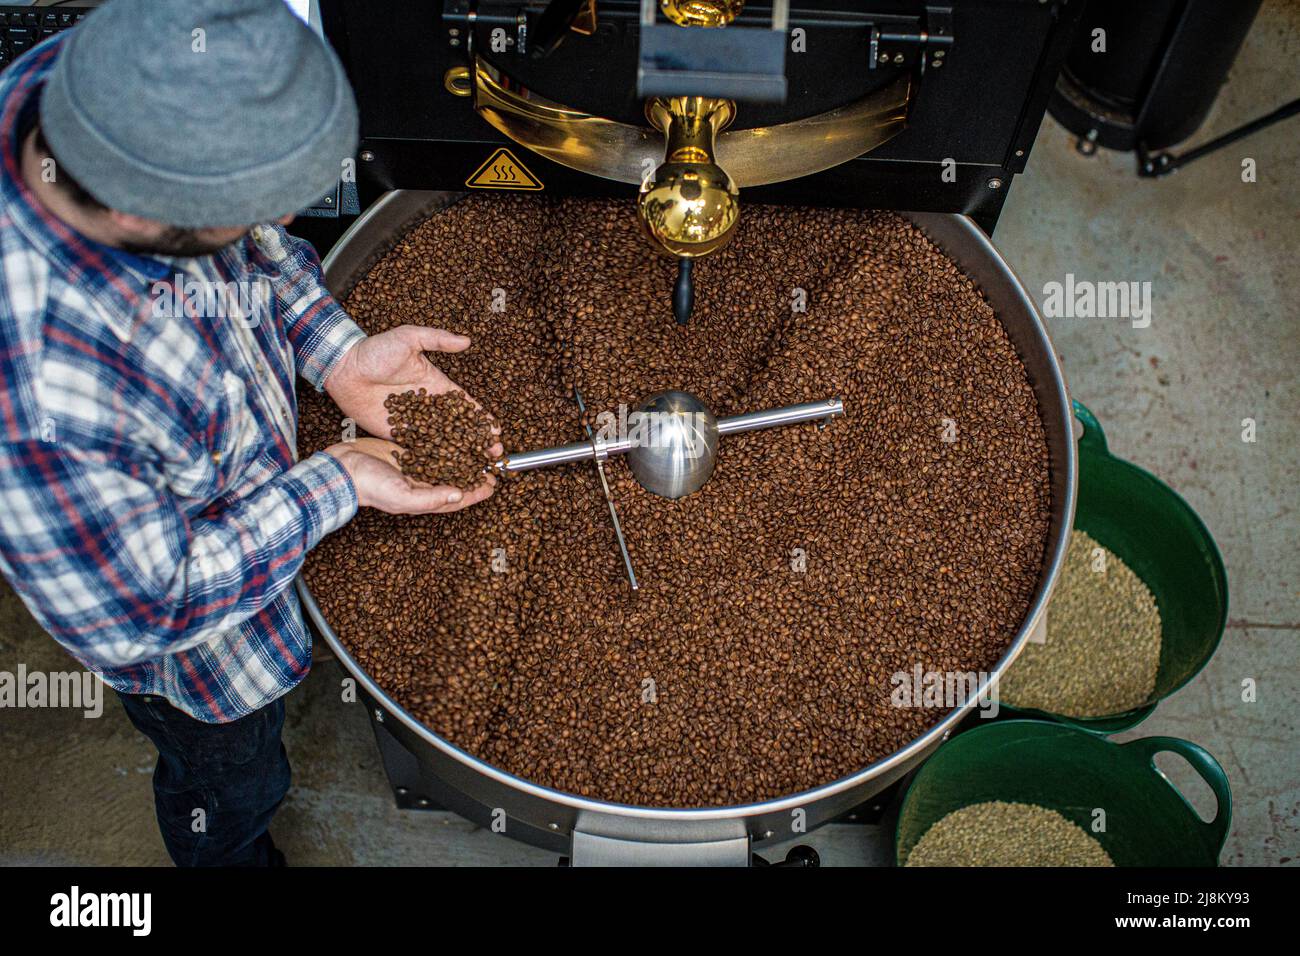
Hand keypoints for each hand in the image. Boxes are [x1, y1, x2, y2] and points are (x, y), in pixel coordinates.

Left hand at [324, 325, 503, 457]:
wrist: (344, 369)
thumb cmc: (374, 350)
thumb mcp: (408, 337)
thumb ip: (436, 339)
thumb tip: (466, 341)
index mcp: (436, 385)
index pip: (464, 404)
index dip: (480, 416)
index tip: (495, 429)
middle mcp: (429, 406)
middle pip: (458, 426)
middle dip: (477, 440)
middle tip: (494, 454)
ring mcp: (414, 422)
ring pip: (442, 440)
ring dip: (459, 454)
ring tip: (476, 467)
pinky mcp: (397, 433)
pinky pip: (419, 447)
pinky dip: (434, 459)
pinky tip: (447, 471)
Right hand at [327, 437, 496, 514]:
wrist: (342, 467)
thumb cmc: (370, 487)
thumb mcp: (403, 497)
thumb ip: (432, 498)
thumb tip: (459, 495)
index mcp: (424, 498)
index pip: (457, 497)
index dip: (476, 492)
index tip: (493, 484)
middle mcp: (422, 483)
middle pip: (456, 478)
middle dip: (474, 472)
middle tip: (493, 464)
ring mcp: (415, 466)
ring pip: (446, 460)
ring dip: (463, 455)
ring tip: (480, 448)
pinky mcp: (407, 449)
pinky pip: (432, 445)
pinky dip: (446, 441)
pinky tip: (457, 434)